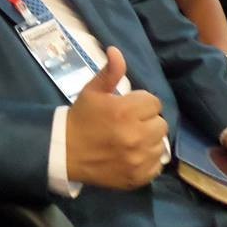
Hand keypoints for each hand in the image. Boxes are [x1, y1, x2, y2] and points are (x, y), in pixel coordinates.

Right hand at [66, 47, 167, 188]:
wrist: (66, 152)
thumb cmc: (81, 119)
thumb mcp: (92, 91)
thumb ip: (110, 72)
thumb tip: (116, 50)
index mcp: (124, 111)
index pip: (153, 102)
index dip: (141, 103)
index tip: (128, 107)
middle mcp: (135, 135)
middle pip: (160, 122)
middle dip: (146, 120)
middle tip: (130, 123)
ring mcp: (138, 159)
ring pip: (160, 143)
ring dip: (149, 139)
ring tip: (132, 139)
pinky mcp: (139, 176)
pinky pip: (157, 164)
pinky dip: (148, 159)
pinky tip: (133, 154)